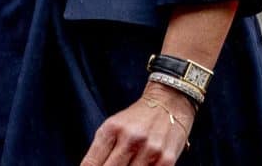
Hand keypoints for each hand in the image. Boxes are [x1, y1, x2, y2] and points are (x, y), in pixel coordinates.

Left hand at [80, 90, 195, 165]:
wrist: (171, 101)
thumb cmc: (137, 117)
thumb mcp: (113, 126)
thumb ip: (100, 151)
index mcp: (112, 129)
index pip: (90, 164)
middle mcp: (131, 139)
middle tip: (113, 165)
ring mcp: (150, 151)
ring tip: (127, 164)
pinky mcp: (167, 160)